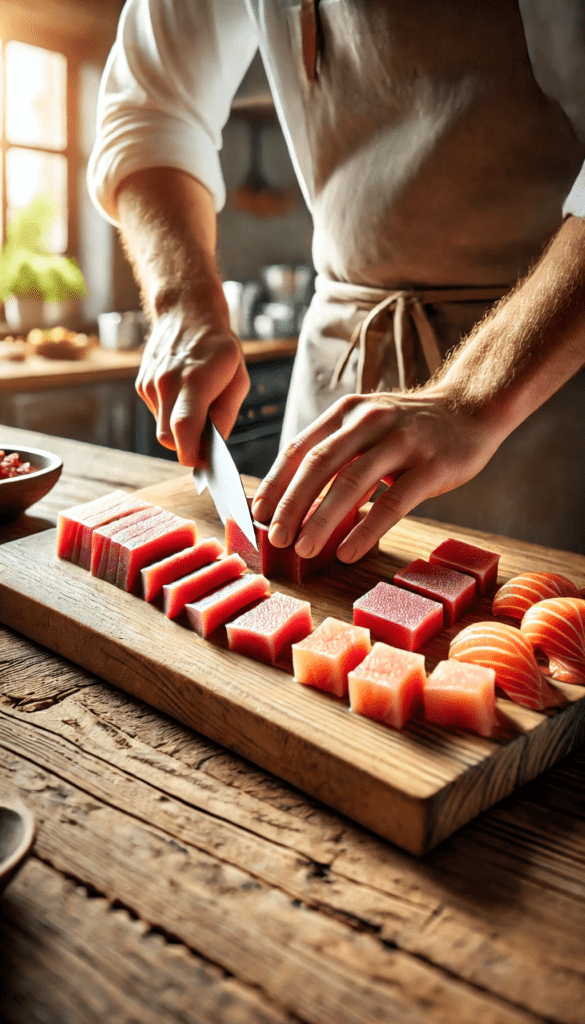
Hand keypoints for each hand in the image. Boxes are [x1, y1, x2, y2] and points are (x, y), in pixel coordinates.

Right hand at [136, 307, 249, 465]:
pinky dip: (171, 415)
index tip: (201, 463)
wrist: (186, 312)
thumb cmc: (219, 347)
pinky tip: (182, 395)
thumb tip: (215, 443)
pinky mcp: (142, 385)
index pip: (184, 427)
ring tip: (196, 405)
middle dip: (186, 447)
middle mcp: (167, 381)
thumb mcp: (238, 378)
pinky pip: (157, 414)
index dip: (190, 452)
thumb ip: (226, 413)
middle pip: (168, 437)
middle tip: (204, 443)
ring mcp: (151, 383)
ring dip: (179, 429)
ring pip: (162, 428)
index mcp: (195, 379)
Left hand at [251, 389, 501, 562]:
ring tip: (302, 549)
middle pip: (319, 464)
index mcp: (348, 411)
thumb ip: (337, 455)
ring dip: (322, 519)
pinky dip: (366, 530)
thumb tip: (297, 505)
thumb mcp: (368, 426)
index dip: (276, 482)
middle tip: (275, 537)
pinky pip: (392, 502)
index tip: (257, 513)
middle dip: (291, 504)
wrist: (471, 408)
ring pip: (351, 482)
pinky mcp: (431, 465)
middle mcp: (370, 420)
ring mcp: (402, 441)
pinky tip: (348, 552)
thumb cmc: (411, 428)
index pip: (300, 447)